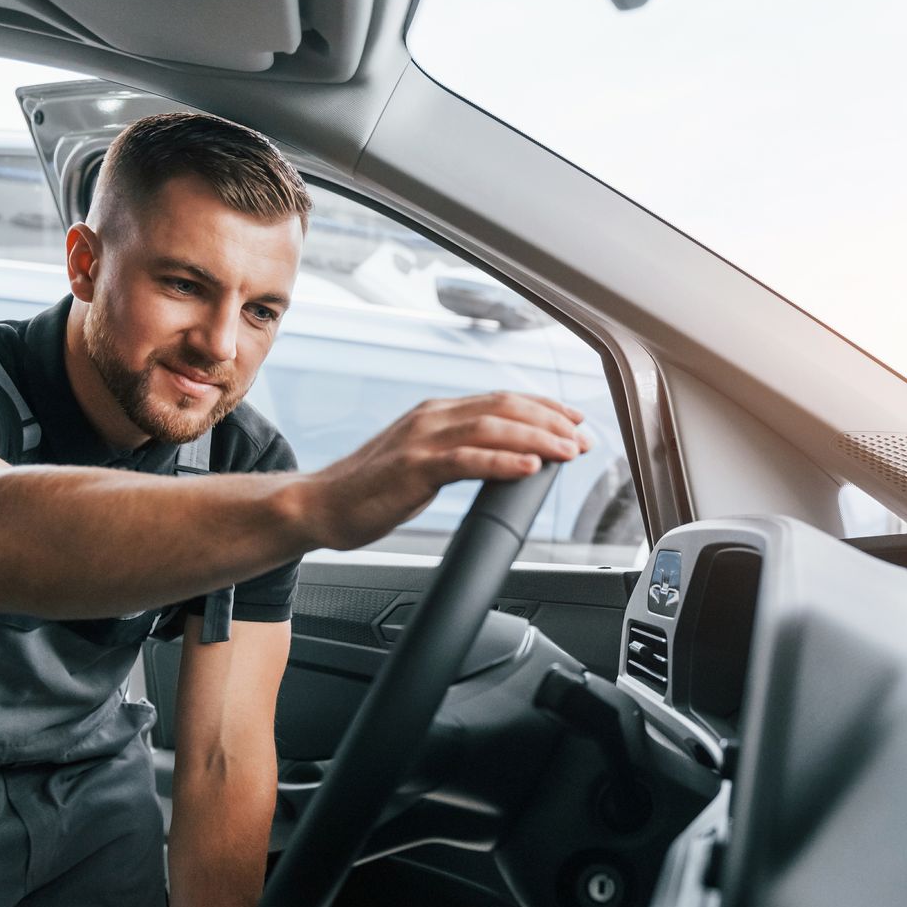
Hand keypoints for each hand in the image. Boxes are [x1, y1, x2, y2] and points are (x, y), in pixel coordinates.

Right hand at [296, 391, 591, 550]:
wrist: (321, 506)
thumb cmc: (372, 490)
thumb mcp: (425, 464)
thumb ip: (461, 455)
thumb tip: (509, 462)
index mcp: (437, 413)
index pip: (502, 400)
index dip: (544, 408)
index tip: (576, 421)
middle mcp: (432, 417)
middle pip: (505, 408)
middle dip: (551, 421)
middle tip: (585, 438)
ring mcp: (422, 440)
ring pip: (493, 429)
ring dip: (538, 439)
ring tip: (569, 451)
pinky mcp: (414, 468)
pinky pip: (467, 460)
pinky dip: (503, 462)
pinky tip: (529, 468)